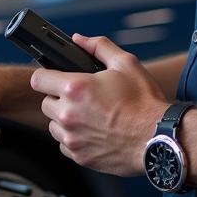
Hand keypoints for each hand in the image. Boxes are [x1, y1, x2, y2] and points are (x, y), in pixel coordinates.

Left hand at [30, 34, 167, 175]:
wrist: (158, 138)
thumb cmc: (144, 102)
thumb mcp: (126, 63)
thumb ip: (99, 46)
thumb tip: (79, 40)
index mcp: (75, 88)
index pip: (38, 79)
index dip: (46, 76)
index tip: (54, 78)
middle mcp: (69, 114)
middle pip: (45, 103)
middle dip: (59, 98)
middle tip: (82, 97)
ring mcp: (72, 138)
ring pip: (53, 125)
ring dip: (65, 119)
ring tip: (89, 115)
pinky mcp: (79, 156)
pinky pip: (65, 144)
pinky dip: (74, 137)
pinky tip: (93, 130)